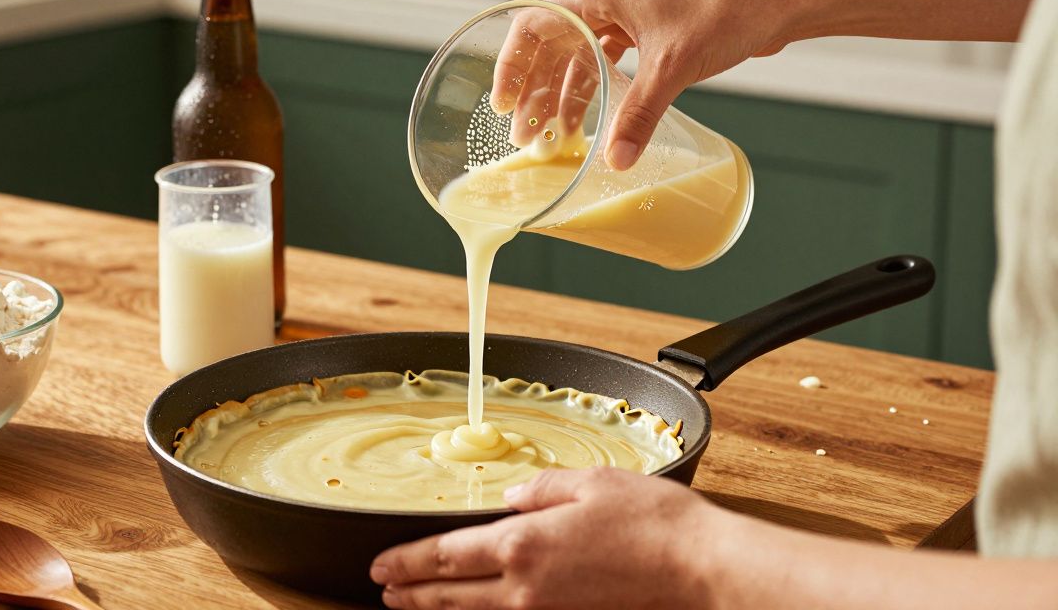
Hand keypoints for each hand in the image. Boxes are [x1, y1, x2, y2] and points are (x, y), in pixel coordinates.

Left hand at [370, 467, 726, 609]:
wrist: (700, 569)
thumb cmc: (652, 521)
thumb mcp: (589, 482)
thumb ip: (542, 488)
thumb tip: (513, 496)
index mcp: (521, 544)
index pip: (444, 556)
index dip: (406, 562)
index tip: (380, 565)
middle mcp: (524, 587)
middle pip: (451, 594)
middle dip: (411, 592)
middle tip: (383, 589)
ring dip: (439, 608)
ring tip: (412, 604)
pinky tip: (477, 609)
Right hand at [490, 0, 804, 168]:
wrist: (775, 2)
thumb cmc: (725, 12)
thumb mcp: (672, 68)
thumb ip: (639, 116)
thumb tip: (615, 159)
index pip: (533, 25)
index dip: (511, 65)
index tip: (502, 103)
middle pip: (551, 45)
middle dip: (535, 91)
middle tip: (525, 133)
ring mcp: (626, 14)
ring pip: (578, 56)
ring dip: (563, 95)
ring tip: (551, 136)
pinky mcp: (646, 30)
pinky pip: (605, 61)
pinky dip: (593, 89)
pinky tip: (588, 120)